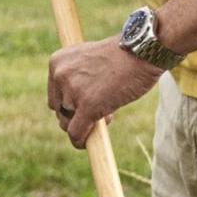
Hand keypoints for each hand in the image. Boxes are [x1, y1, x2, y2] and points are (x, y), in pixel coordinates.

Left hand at [47, 37, 162, 149]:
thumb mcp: (88, 60)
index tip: (87, 102)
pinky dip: (80, 142)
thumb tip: (72, 111)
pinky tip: (87, 144)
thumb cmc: (121, 55)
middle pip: (59, 109)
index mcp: (57, 62)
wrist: (141, 52)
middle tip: (100, 109)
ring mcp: (72, 91)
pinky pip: (75, 133)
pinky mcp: (87, 106)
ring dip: (86, 124)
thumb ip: (76, 79)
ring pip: (68, 122)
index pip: (55, 94)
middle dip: (76, 115)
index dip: (71, 103)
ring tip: (108, 111)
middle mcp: (59, 75)